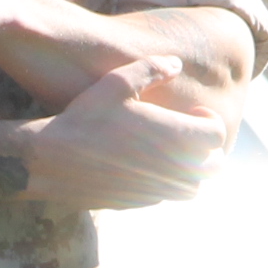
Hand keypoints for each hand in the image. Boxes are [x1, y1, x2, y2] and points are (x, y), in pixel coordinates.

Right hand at [18, 57, 231, 209]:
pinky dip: (164, 183)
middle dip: (207, 149)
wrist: (51, 160)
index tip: (193, 112)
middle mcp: (172, 170)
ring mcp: (156, 191)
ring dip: (189, 170)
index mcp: (175, 138)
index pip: (217, 135)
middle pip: (214, 166)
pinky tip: (143, 164)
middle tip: (187, 133)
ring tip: (168, 151)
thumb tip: (177, 64)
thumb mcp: (116, 83)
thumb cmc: (85, 118)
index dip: (210, 120)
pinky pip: (165, 196)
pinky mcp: (138, 203)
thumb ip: (152, 69)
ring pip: (192, 187)